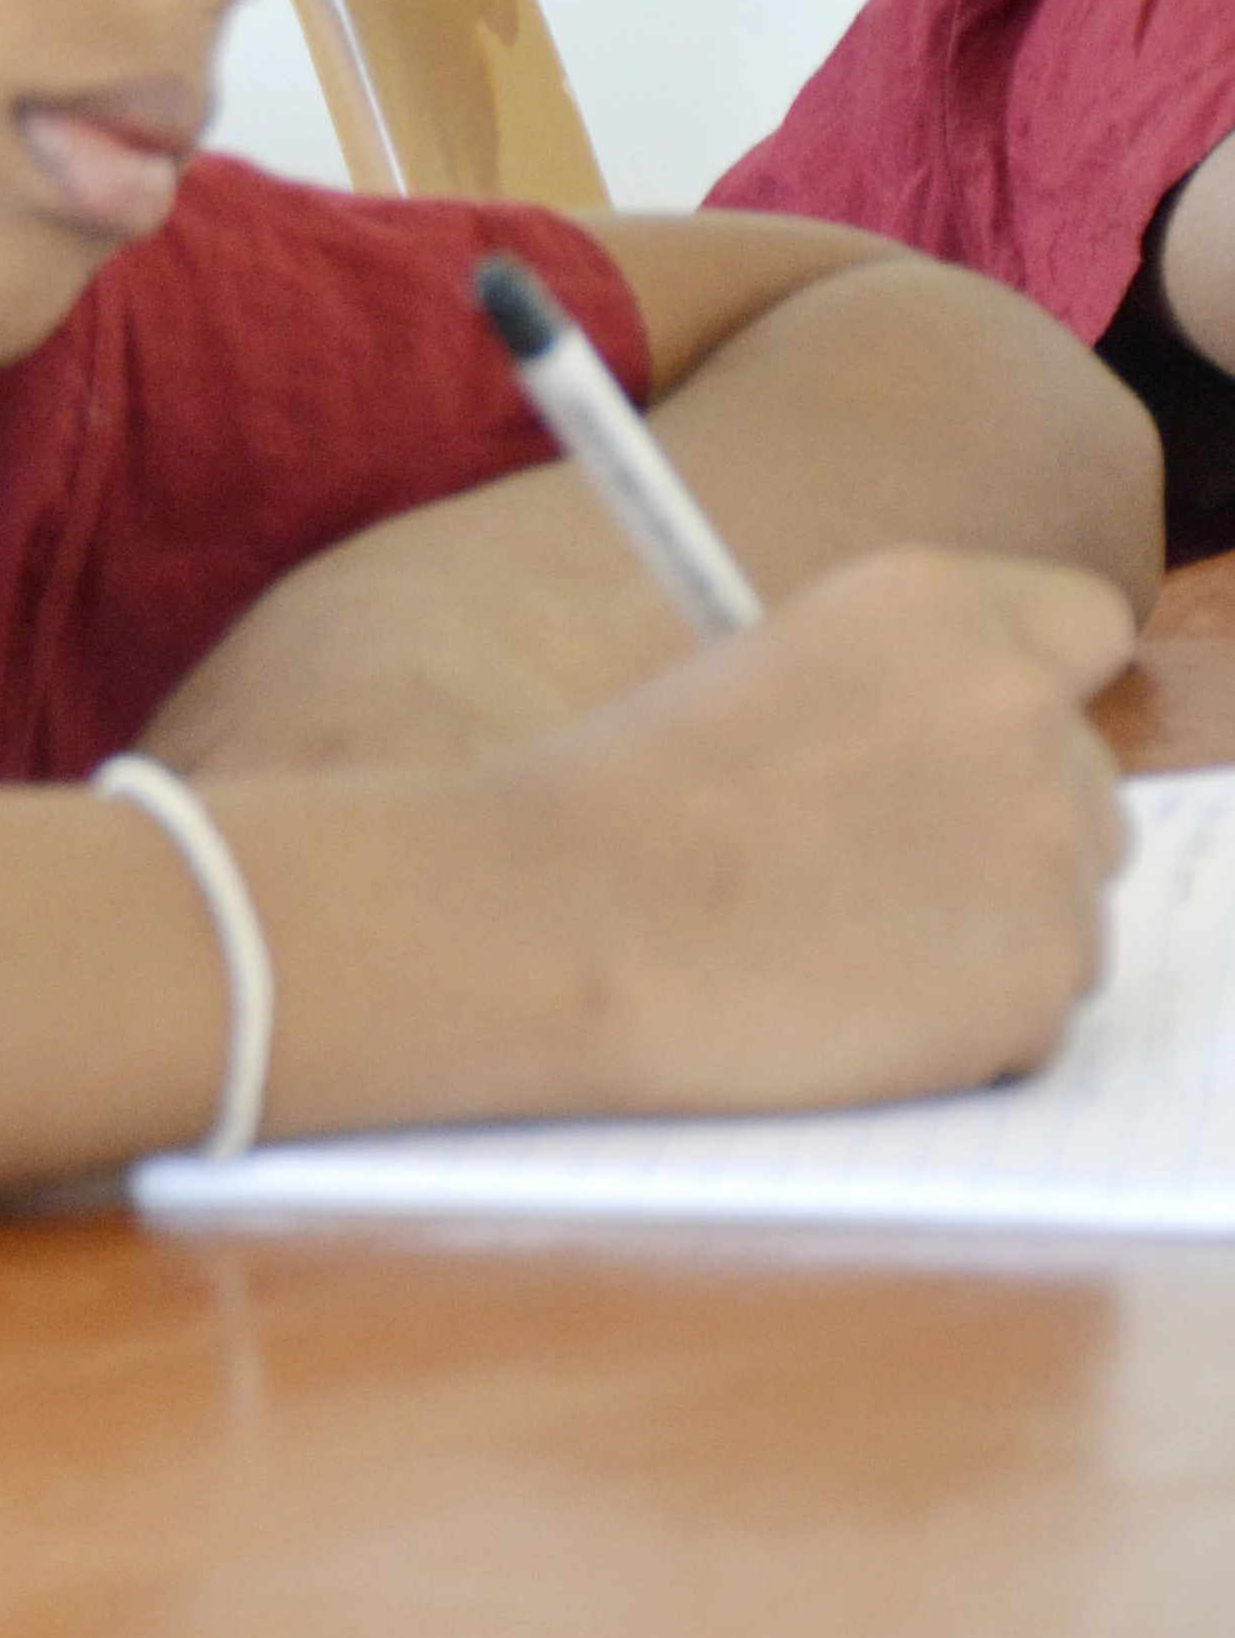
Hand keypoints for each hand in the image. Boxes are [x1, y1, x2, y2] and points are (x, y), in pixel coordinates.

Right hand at [498, 549, 1134, 1116]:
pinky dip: (963, 1030)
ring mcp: (1047, 847)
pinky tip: (841, 1009)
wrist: (552, 921)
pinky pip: (1039, 1015)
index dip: (1028, 693)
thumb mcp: (748, 680)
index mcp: (934, 607)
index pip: (1081, 624)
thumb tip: (955, 773)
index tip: (968, 749)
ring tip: (833, 949)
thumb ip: (889, 702)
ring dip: (986, 934)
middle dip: (1004, 832)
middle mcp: (1020, 708)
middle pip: (1085, 782)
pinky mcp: (1042, 975)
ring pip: (1071, 907)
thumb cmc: (611, 806)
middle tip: (867, 876)